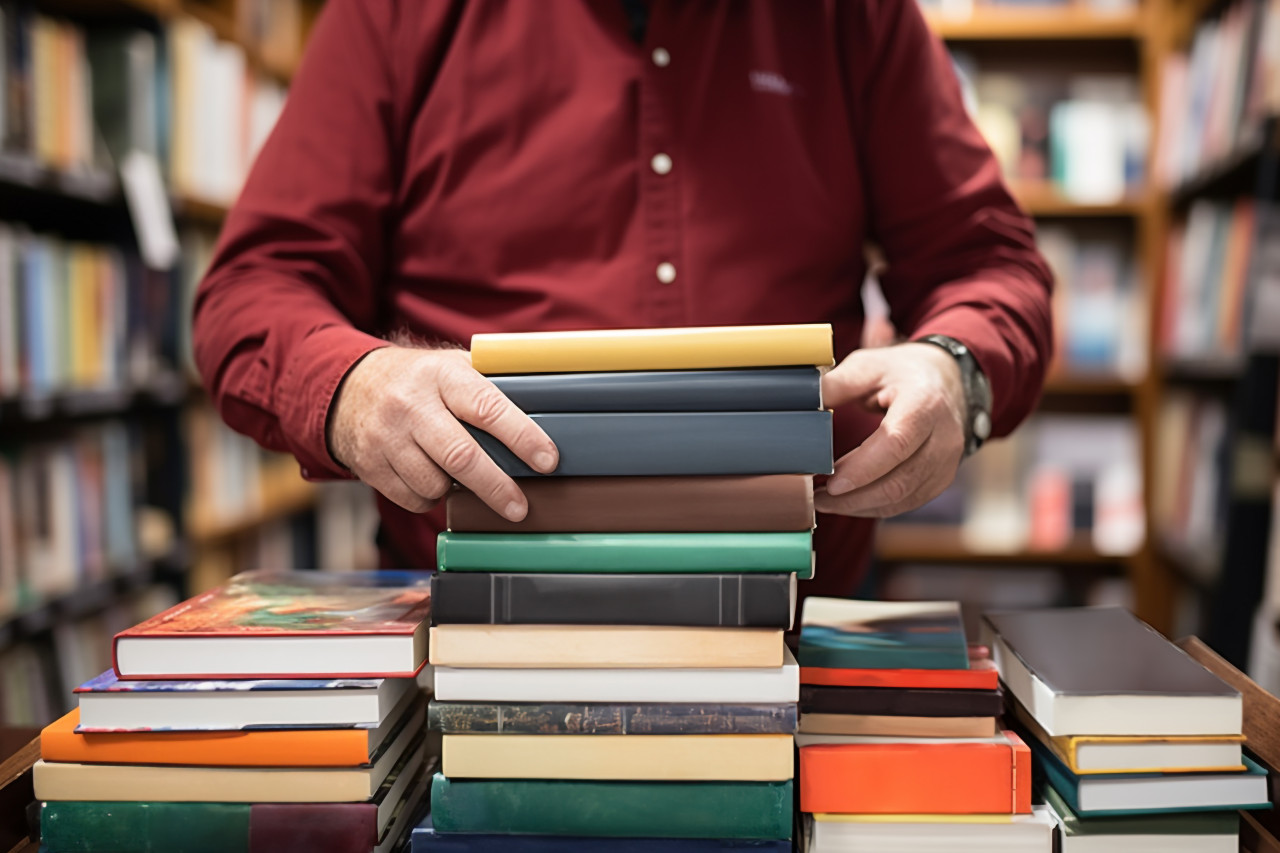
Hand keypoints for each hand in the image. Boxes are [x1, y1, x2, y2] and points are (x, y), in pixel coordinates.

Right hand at [327, 346, 557, 519]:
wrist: (349, 388)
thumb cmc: (420, 381)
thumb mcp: (452, 367)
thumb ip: (491, 386)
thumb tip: (548, 412)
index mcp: (442, 376)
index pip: (488, 408)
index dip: (522, 437)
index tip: (548, 460)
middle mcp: (411, 405)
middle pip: (461, 456)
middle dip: (497, 487)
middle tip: (520, 507)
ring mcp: (386, 436)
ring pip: (434, 483)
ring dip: (457, 491)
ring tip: (463, 477)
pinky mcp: (369, 465)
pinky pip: (412, 499)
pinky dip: (429, 497)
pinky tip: (431, 478)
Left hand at [815, 342, 966, 517]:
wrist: (946, 379)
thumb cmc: (901, 373)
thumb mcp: (869, 365)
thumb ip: (837, 384)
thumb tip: (803, 402)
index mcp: (924, 402)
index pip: (896, 443)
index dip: (863, 468)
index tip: (831, 482)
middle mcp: (943, 436)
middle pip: (900, 481)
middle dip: (854, 497)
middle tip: (817, 498)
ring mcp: (946, 461)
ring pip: (903, 498)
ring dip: (860, 506)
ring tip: (825, 501)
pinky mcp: (941, 478)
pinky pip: (907, 502)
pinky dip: (875, 507)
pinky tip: (849, 502)